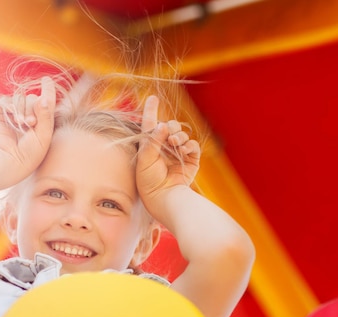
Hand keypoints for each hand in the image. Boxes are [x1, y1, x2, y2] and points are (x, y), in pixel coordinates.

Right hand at [0, 76, 55, 179]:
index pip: (46, 102)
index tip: (46, 80)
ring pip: (21, 98)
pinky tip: (15, 119)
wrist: (10, 161)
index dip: (47, 90)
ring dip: (23, 108)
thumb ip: (46, 116)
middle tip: (31, 122)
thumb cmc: (31, 153)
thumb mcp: (44, 135)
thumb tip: (43, 97)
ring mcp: (14, 115)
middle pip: (33, 98)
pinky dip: (12, 106)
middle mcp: (29, 116)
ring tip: (23, 123)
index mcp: (42, 122)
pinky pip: (7, 100)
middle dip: (34, 107)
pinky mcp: (1, 114)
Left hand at [136, 95, 200, 210]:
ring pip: (182, 134)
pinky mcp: (190, 160)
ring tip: (175, 144)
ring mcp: (178, 153)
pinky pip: (192, 146)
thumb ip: (153, 140)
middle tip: (169, 136)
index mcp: (149, 145)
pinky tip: (183, 151)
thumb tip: (163, 124)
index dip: (151, 110)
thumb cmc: (148, 181)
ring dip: (179, 136)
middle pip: (170, 126)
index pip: (150, 124)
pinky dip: (189, 145)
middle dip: (171, 127)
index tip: (153, 98)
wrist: (163, 197)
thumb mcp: (145, 158)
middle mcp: (164, 148)